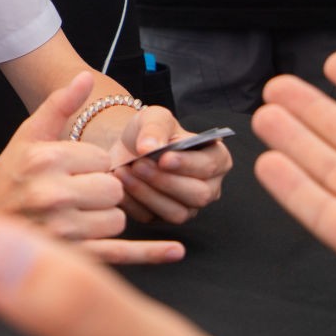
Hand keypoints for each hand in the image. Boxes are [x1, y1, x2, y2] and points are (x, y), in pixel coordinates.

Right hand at [0, 73, 181, 263]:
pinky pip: (120, 254)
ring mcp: (62, 230)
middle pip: (114, 190)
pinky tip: (174, 250)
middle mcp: (54, 194)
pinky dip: (150, 253)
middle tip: (77, 193)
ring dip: (105, 218)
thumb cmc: (7, 175)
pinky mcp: (70, 258)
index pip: (103, 159)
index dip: (93, 165)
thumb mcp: (28, 134)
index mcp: (47, 160)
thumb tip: (84, 77)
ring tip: (77, 214)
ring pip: (117, 220)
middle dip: (103, 191)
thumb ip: (60, 105)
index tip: (73, 170)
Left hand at [107, 108, 231, 223]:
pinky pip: (151, 217)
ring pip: (176, 213)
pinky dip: (132, 202)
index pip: (209, 166)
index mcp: (216, 158)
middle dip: (165, 181)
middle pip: (198, 195)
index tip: (163, 158)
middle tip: (139, 165)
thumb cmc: (150, 132)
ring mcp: (188, 206)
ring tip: (124, 172)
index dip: (187, 164)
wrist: (127, 148)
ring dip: (147, 193)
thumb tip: (149, 148)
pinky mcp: (163, 218)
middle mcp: (208, 187)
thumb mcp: (154, 118)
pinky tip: (119, 183)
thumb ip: (155, 128)